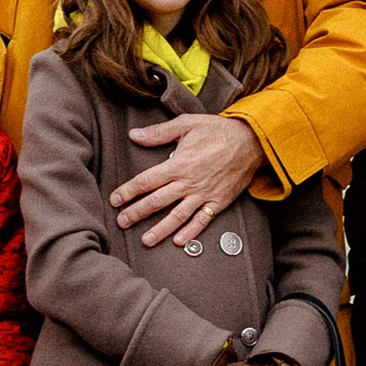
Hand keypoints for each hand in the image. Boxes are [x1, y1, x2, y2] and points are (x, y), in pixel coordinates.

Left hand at [110, 109, 262, 246]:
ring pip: (177, 216)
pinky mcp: (218, 201)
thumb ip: (160, 132)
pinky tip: (178, 241)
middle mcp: (189, 182)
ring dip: (160, 229)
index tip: (114, 200)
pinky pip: (203, 220)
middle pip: (157, 201)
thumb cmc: (218, 130)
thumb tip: (134, 135)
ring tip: (145, 240)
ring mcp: (204, 194)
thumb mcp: (187, 124)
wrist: (251, 141)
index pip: (147, 181)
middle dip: (137, 213)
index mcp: (179, 163)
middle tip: (122, 222)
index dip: (128, 191)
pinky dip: (191, 232)